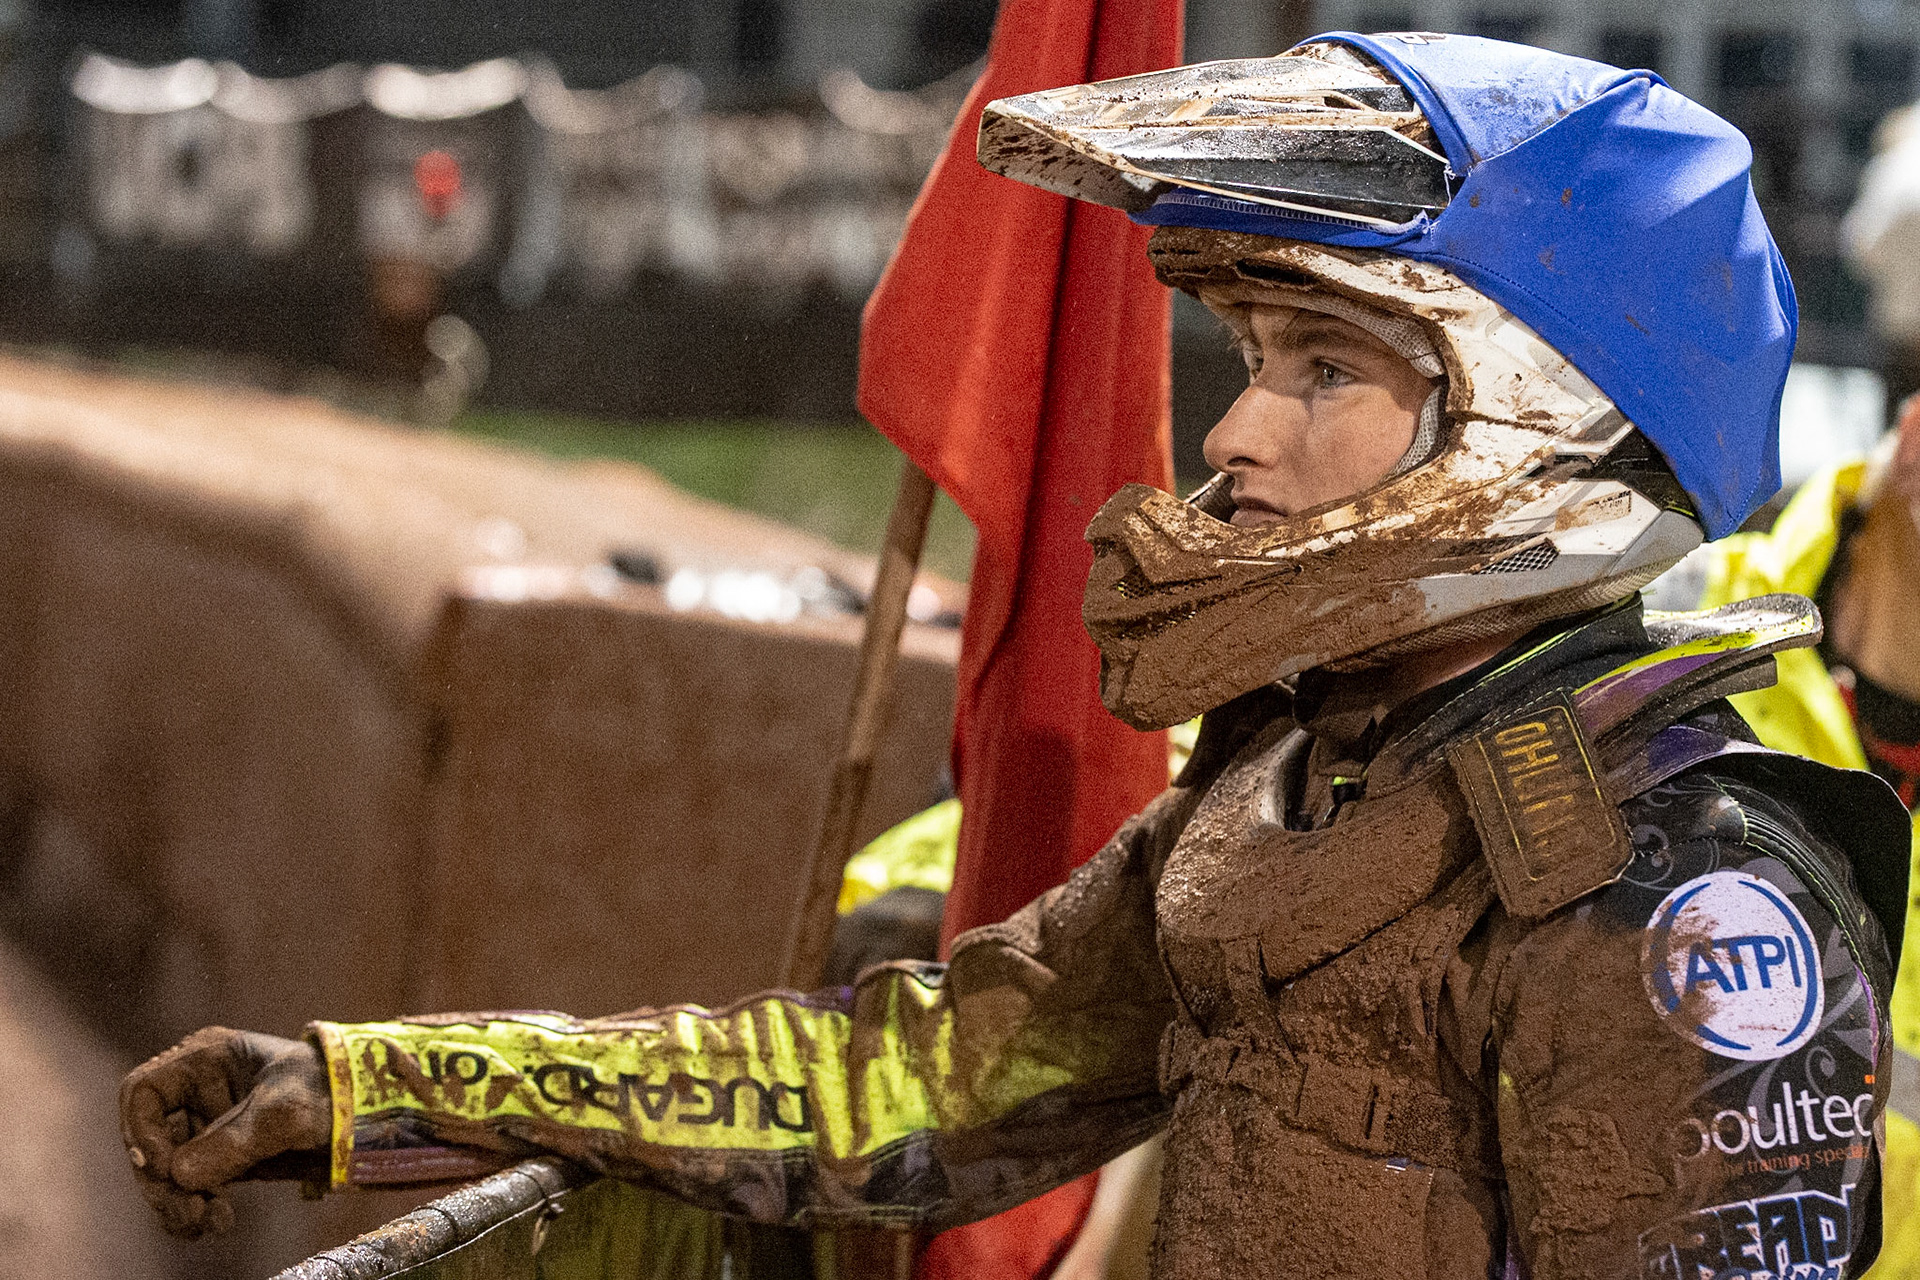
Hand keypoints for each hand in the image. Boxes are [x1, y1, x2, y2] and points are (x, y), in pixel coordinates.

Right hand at [119, 1027, 331, 1237]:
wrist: (373, 1117)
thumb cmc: (333, 1093)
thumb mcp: (286, 1112)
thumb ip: (234, 1140)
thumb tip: (177, 1174)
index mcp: (209, 1059)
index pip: (142, 1092)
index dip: (141, 1131)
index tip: (165, 1167)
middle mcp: (200, 1090)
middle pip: (149, 1138)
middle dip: (161, 1180)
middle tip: (190, 1211)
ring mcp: (209, 1125)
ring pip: (163, 1170)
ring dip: (176, 1202)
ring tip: (208, 1222)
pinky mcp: (222, 1158)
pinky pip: (188, 1187)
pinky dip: (192, 1209)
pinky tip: (216, 1223)